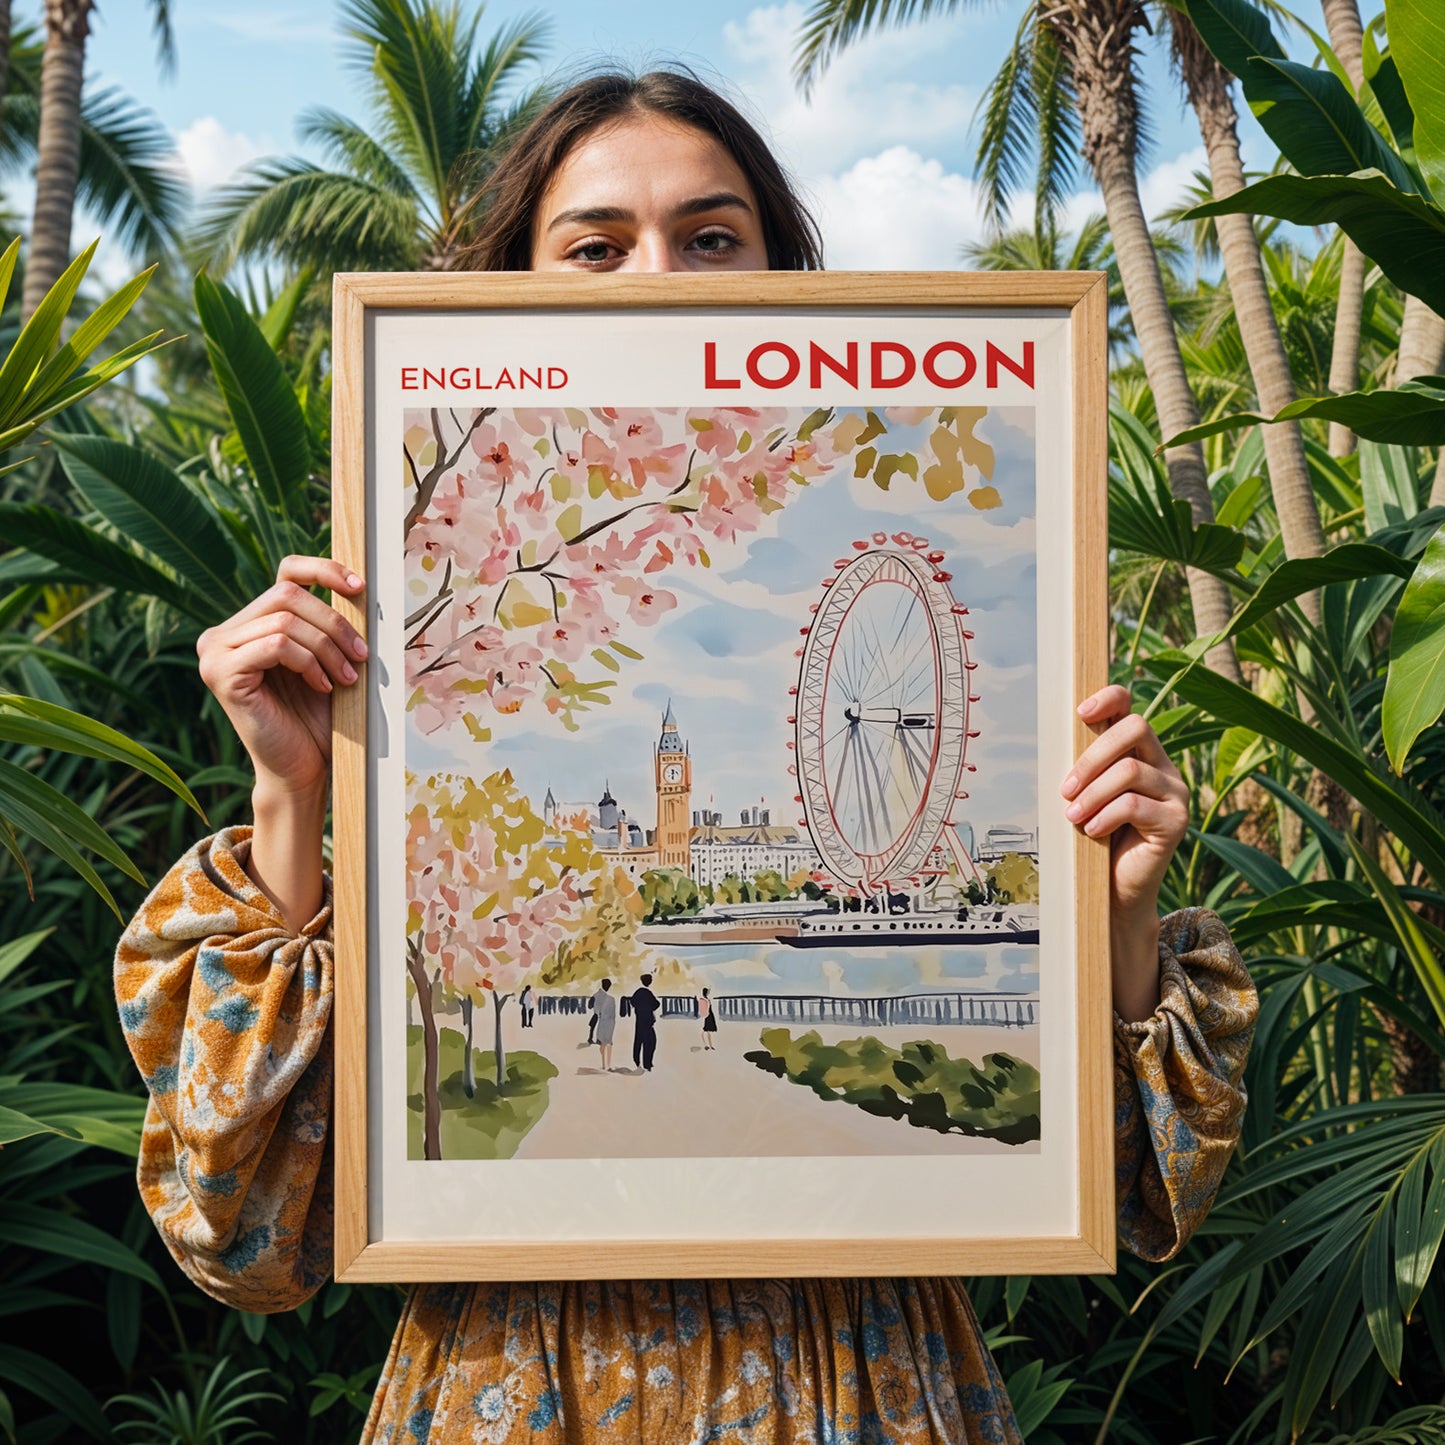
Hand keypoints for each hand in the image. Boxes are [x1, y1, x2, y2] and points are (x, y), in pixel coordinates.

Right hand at [197, 556, 367, 800]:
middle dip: (333, 623)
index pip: (286, 573)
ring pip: (284, 621)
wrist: (303, 768)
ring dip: (326, 647)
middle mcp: (223, 633)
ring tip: (345, 677)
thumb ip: (327, 623)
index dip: (325, 570)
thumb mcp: (326, 660)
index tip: (360, 588)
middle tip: (361, 655)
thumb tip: (359, 584)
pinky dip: (308, 662)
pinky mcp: (219, 673)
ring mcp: (214, 652)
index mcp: (249, 624)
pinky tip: (321, 685)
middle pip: (287, 593)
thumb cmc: (318, 717)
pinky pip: (276, 646)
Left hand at [1061, 685, 1188, 1020]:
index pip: (1131, 708)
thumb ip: (1084, 767)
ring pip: (1129, 770)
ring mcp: (1176, 793)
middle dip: (1092, 757)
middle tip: (1066, 788)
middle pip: (1135, 729)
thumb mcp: (1086, 796)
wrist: (1113, 891)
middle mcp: (1163, 767)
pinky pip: (1135, 804)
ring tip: (1074, 816)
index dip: (1110, 698)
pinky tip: (1092, 831)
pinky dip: (1105, 815)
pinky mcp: (1177, 820)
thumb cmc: (1094, 839)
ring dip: (1092, 793)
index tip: (1081, 711)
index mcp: (1140, 753)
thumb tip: (1057, 733)